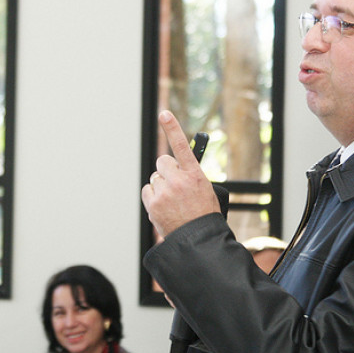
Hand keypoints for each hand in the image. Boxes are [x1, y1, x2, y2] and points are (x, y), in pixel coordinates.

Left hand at [141, 110, 219, 237]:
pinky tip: (164, 206)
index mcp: (195, 175)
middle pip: (162, 162)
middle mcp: (178, 180)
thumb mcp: (205, 190)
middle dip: (167, 170)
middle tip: (175, 184)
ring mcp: (164, 192)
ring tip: (173, 201)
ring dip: (161, 186)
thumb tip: (177, 166)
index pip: (181, 146)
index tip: (164, 113)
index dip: (172, 128)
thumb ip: (190, 174)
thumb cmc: (203, 214)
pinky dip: (153, 196)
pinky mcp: (153, 203)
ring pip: (155, 178)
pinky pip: (148, 190)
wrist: (198, 239)